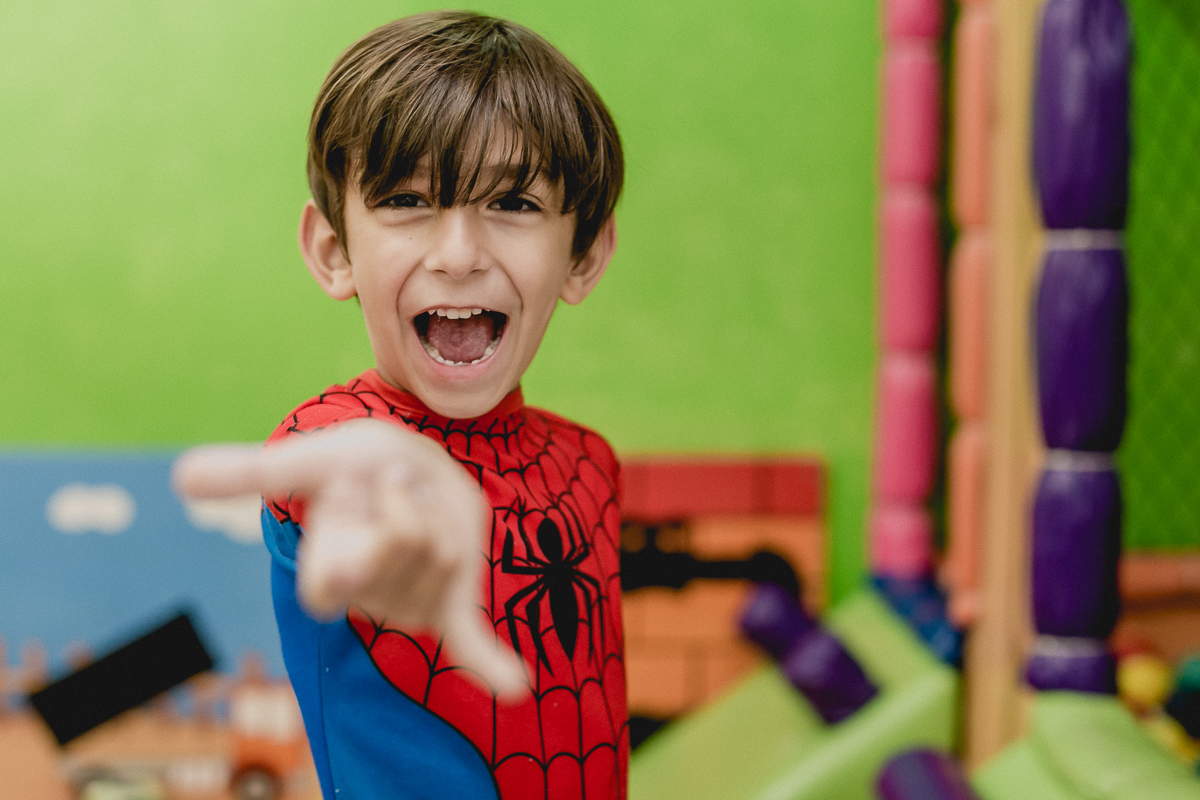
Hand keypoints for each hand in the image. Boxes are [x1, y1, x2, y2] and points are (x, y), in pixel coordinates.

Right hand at [172, 419, 525, 698]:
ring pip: (446, 557)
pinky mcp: (454, 602)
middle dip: (406, 499)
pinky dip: (490, 666)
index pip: (329, 589)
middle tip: (394, 482)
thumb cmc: (353, 463)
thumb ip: (253, 474)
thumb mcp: (309, 458)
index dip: (351, 560)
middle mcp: (366, 598)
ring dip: (440, 512)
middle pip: (406, 549)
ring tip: (418, 502)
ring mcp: (412, 603)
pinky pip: (468, 644)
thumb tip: (180, 475)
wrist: (412, 460)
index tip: (352, 550)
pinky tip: (515, 688)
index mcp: (327, 572)